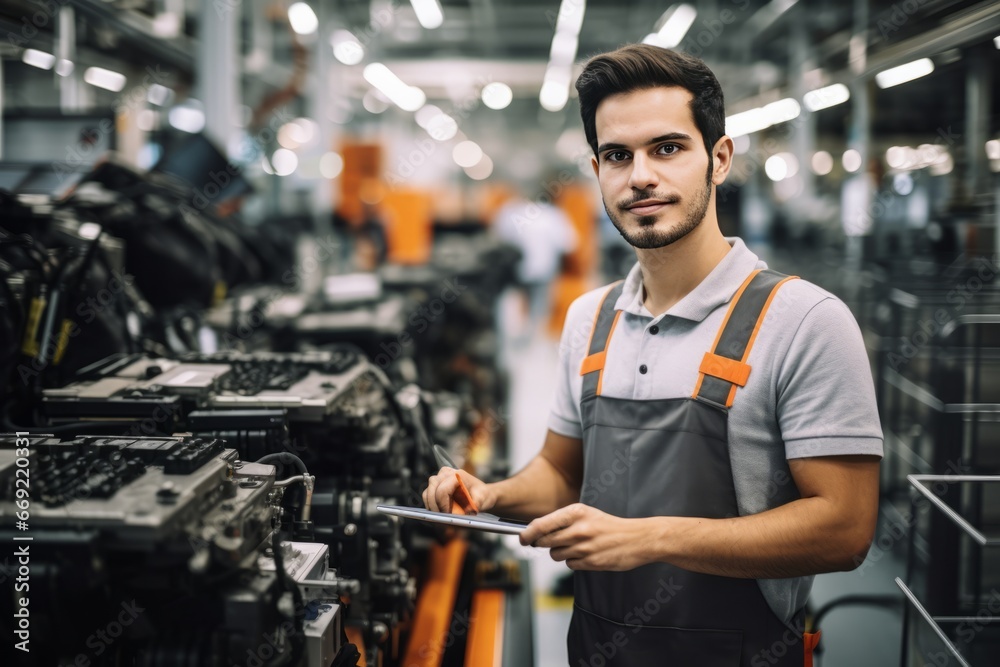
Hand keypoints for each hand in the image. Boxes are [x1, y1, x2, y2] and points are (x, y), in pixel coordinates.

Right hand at [422, 467, 495, 513]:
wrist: (481, 493)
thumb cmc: (482, 496)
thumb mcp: (482, 500)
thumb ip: (475, 504)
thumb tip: (467, 511)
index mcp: (457, 475)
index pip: (442, 491)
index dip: (443, 506)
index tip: (448, 516)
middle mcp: (446, 473)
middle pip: (432, 490)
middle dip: (435, 507)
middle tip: (442, 519)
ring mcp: (439, 477)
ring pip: (427, 493)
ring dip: (432, 507)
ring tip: (440, 517)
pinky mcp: (435, 484)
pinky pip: (427, 495)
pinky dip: (430, 505)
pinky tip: (439, 513)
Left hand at [519, 503, 653, 570]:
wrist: (637, 538)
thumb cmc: (609, 525)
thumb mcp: (586, 514)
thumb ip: (562, 520)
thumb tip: (536, 529)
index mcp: (576, 513)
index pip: (541, 524)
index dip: (527, 533)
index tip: (522, 538)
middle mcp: (578, 529)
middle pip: (544, 541)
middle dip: (542, 543)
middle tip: (549, 542)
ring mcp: (584, 547)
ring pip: (555, 554)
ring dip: (560, 552)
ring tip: (575, 546)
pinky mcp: (590, 562)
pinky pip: (569, 564)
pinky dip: (573, 561)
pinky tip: (585, 554)